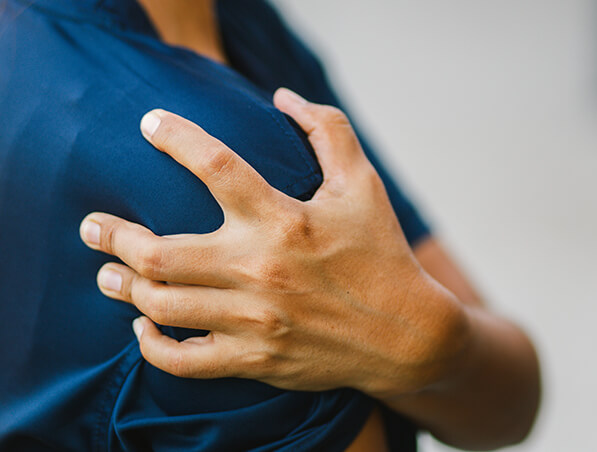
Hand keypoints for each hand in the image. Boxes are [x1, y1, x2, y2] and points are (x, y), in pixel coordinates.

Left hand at [79, 88, 468, 396]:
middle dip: (112, 235)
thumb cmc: (382, 254)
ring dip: (122, 287)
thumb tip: (283, 97)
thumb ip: (328, 131)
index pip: (214, 165)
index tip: (149, 124)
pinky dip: (152, 346)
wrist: (406, 335)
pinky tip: (142, 329)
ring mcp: (254, 320)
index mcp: (284, 220)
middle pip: (159, 252)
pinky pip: (184, 360)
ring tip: (106, 272)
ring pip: (161, 305)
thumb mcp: (363, 185)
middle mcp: (260, 269)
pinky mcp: (255, 358)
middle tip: (91, 225)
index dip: (174, 136)